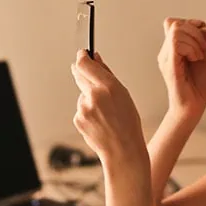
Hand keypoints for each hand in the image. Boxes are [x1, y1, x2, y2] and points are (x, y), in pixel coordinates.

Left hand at [71, 50, 147, 164]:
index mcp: (108, 86)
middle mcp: (93, 95)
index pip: (84, 64)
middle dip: (82, 72)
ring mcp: (83, 108)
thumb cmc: (128, 123)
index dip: (82, 57)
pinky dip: (88, 112)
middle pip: (79, 75)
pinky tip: (100, 122)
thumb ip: (107, 75)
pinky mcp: (78, 119)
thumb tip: (96, 58)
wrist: (123, 150)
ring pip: (82, 95)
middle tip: (88, 74)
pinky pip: (81, 109)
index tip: (82, 54)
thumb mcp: (124, 95)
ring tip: (106, 113)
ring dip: (89, 98)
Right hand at [157, 18, 205, 119]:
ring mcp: (165, 58)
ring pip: (177, 31)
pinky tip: (195, 59)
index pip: (175, 23)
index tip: (203, 37)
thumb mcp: (205, 58)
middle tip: (203, 49)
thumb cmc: (198, 87)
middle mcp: (166, 52)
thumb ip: (202, 42)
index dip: (191, 24)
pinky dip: (191, 48)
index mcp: (173, 49)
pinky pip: (176, 43)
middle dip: (195, 32)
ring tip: (199, 57)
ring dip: (194, 41)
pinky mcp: (169, 65)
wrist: (194, 107)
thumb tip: (202, 26)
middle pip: (176, 23)